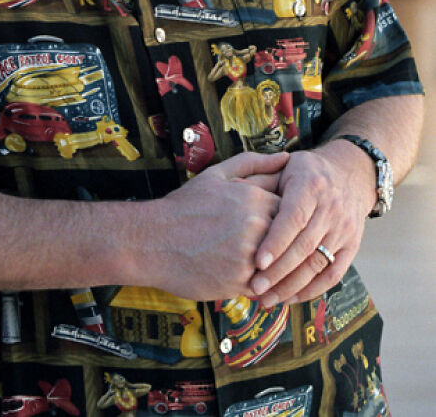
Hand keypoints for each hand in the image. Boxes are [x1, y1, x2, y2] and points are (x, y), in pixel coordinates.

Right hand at [142, 151, 288, 301]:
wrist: (152, 241)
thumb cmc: (184, 206)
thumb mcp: (216, 175)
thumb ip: (253, 163)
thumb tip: (285, 157)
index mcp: (254, 198)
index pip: (290, 210)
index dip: (279, 217)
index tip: (263, 222)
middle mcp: (257, 226)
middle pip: (288, 237)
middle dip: (278, 242)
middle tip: (256, 245)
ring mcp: (251, 256)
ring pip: (279, 263)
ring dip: (271, 264)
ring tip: (251, 262)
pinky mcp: (241, 283)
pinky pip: (265, 285)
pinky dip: (259, 282)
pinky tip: (241, 274)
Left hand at [249, 141, 374, 305]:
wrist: (348, 175)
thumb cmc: (305, 172)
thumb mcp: (283, 167)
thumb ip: (260, 180)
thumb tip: (232, 188)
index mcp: (311, 185)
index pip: (293, 218)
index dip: (276, 241)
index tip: (257, 262)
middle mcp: (332, 207)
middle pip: (304, 246)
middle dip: (279, 271)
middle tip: (255, 288)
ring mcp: (344, 229)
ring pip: (317, 264)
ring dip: (291, 286)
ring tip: (267, 300)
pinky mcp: (352, 246)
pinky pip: (333, 274)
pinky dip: (312, 290)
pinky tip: (290, 298)